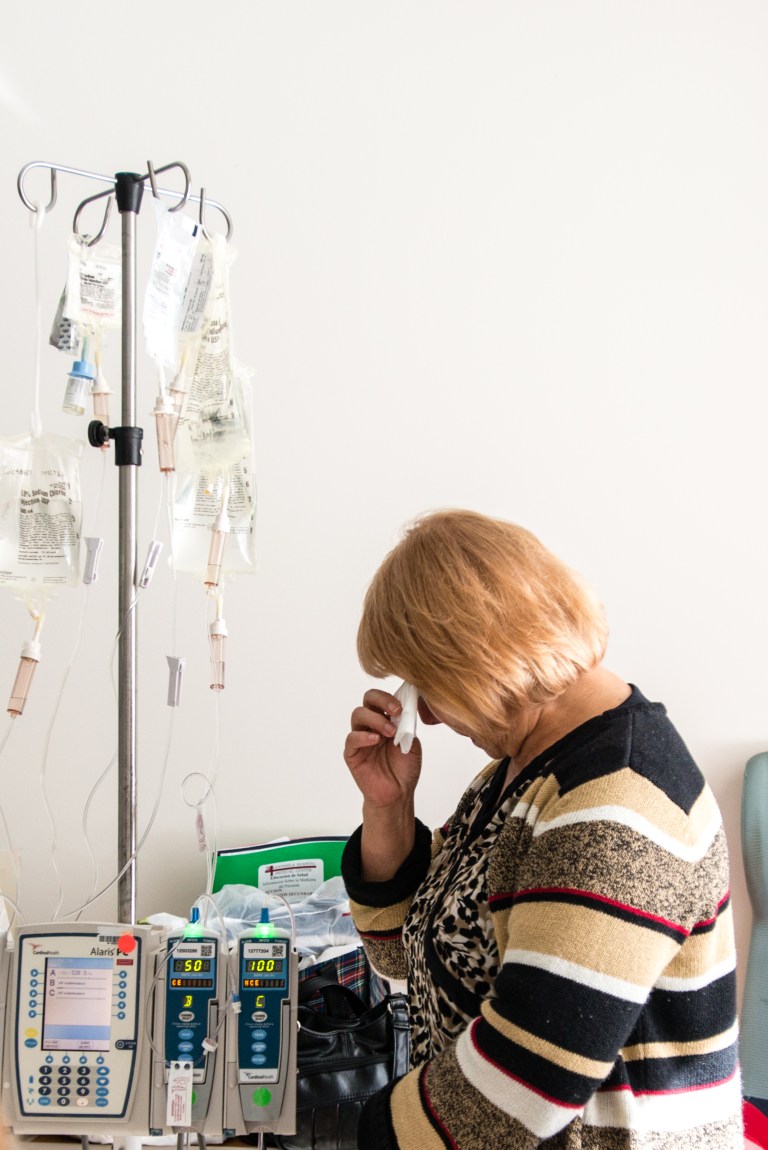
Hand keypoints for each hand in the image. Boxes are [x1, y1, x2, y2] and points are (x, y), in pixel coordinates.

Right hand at [344, 688, 421, 810]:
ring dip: (375, 719)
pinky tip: (376, 740)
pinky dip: (363, 736)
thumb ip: (407, 726)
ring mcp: (360, 738)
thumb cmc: (404, 769)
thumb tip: (405, 710)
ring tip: (389, 732)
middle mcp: (371, 725)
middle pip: (367, 699)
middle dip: (381, 700)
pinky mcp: (352, 753)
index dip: (391, 698)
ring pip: (358, 715)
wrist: (398, 793)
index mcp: (386, 719)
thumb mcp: (412, 744)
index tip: (403, 707)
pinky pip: (352, 738)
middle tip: (395, 711)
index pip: (382, 698)